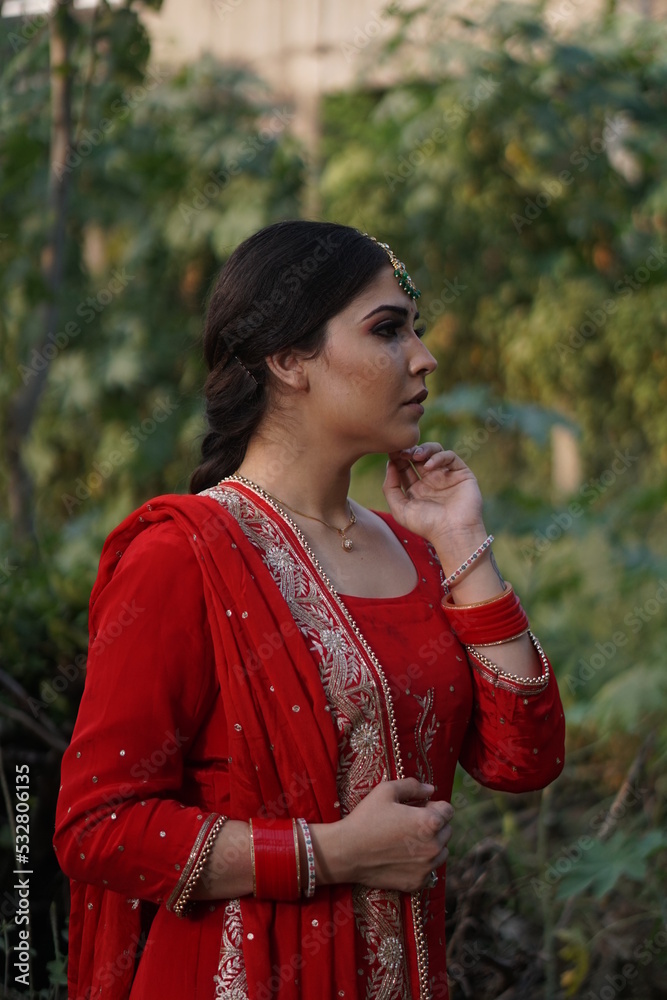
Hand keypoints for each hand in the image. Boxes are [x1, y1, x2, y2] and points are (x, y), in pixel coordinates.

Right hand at [330, 778, 452, 892]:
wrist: (347, 852)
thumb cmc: (366, 818)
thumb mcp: (386, 791)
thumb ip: (413, 786)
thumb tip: (431, 789)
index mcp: (430, 822)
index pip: (448, 810)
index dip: (434, 805)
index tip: (419, 807)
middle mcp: (434, 847)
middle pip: (446, 831)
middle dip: (434, 824)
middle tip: (411, 822)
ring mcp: (426, 868)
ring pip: (441, 852)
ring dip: (431, 844)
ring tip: (408, 840)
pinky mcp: (417, 883)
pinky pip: (429, 870)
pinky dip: (421, 863)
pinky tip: (403, 856)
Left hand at [383, 443, 484, 546]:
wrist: (453, 533)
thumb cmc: (426, 526)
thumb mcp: (400, 510)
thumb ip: (390, 488)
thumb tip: (390, 465)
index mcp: (416, 490)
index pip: (404, 467)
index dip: (397, 458)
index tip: (391, 453)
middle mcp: (431, 481)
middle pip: (418, 457)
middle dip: (408, 451)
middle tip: (402, 452)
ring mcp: (446, 476)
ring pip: (434, 451)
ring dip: (423, 449)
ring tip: (415, 456)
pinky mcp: (461, 473)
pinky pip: (450, 456)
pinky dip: (439, 457)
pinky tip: (429, 467)